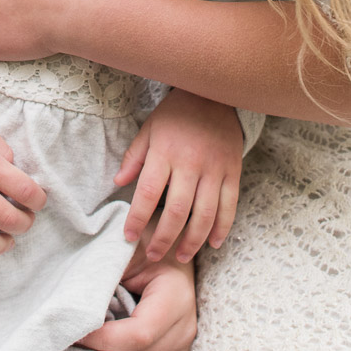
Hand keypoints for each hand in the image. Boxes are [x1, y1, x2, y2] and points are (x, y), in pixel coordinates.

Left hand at [78, 246, 197, 350]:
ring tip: (85, 349)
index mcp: (175, 296)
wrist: (170, 248)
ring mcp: (182, 346)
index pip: (137, 334)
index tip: (73, 331)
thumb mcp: (124, 250)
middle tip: (71, 341)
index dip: (102, 339)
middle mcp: (185, 327)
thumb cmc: (144, 245)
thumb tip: (75, 309)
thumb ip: (105, 276)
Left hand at [118, 88, 243, 262]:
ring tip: (180, 257)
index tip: (128, 236)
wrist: (216, 94)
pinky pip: (229, 205)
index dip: (137, 218)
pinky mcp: (233, 171)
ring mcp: (215, 169)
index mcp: (165, 152)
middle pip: (177, 211)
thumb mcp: (150, 128)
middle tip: (154, 256)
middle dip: (164, 239)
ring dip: (192, 241)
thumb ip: (135, 156)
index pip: (148, 192)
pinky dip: (222, 227)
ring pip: (205, 214)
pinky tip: (212, 243)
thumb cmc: (177, 114)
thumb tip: (117, 182)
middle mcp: (191, 163)